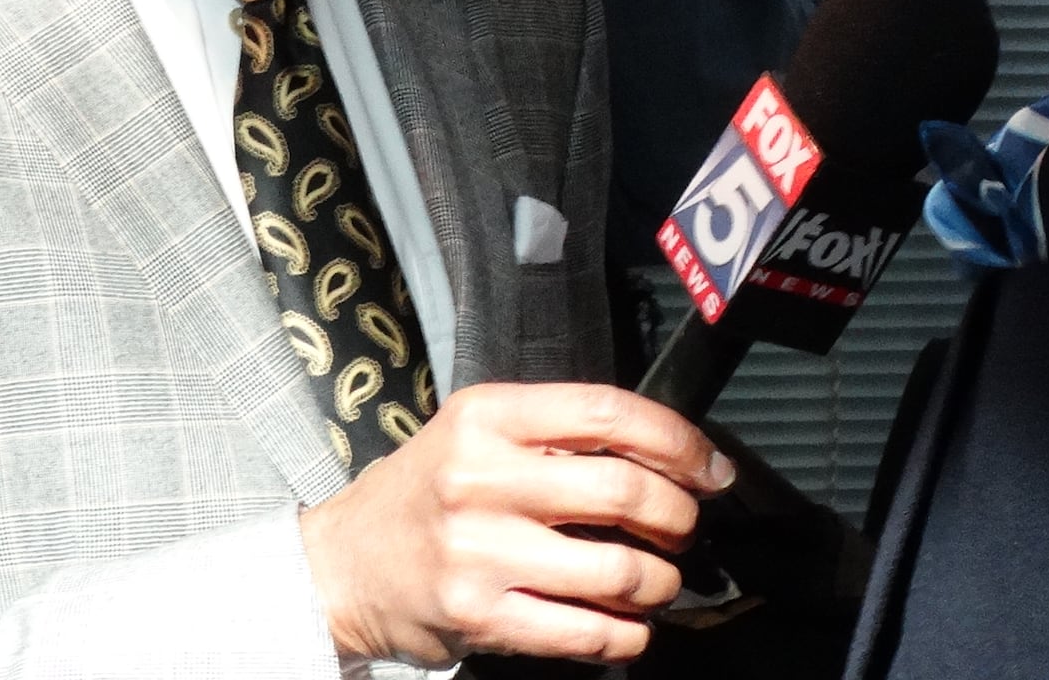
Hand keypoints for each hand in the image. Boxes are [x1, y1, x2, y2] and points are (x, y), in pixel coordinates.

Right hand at [299, 381, 731, 666]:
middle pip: (623, 489)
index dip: (677, 440)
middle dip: (677, 515)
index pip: (606, 413)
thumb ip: (553, 432)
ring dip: (660, 581)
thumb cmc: (420, 495)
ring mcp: (480, 553)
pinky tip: (630, 624)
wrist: (341, 566)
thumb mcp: (471, 433)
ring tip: (657, 580)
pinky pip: (586, 632)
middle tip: (684, 526)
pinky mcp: (480, 617)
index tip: (707, 466)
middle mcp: (480, 480)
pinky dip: (628, 633)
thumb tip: (667, 454)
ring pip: (617, 570)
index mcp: (485, 418)